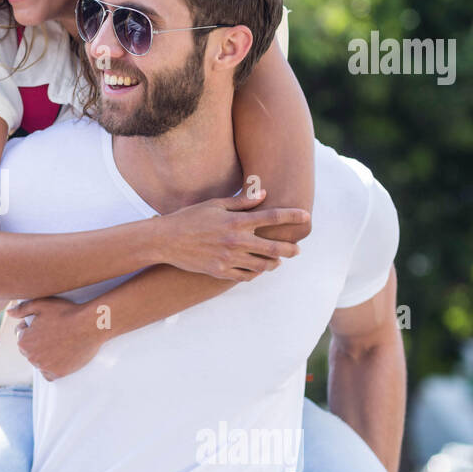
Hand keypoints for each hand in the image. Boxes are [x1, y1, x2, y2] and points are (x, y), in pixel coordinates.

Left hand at [8, 296, 101, 380]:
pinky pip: (49, 374)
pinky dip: (52, 368)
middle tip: (52, 332)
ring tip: (59, 342)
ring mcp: (45, 367)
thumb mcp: (41, 304)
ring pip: (39, 361)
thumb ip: (22, 309)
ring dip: (44, 354)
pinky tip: (60, 357)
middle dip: (36, 341)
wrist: (90, 325)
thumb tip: (8, 313)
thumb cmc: (66, 312)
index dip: (32, 326)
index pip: (21, 334)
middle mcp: (31, 357)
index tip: (45, 322)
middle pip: (29, 349)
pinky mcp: (58, 374)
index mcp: (23, 341)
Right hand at [157, 191, 308, 280]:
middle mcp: (236, 241)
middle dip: (290, 249)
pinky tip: (257, 270)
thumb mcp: (215, 204)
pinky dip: (254, 273)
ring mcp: (229, 258)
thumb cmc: (190, 218)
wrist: (165, 240)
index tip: (307, 217)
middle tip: (296, 249)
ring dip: (273, 264)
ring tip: (277, 261)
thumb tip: (264, 195)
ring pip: (262, 266)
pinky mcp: (220, 271)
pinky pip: (245, 276)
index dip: (293, 216)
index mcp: (236, 221)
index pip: (272, 217)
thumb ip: (241, 201)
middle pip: (274, 247)